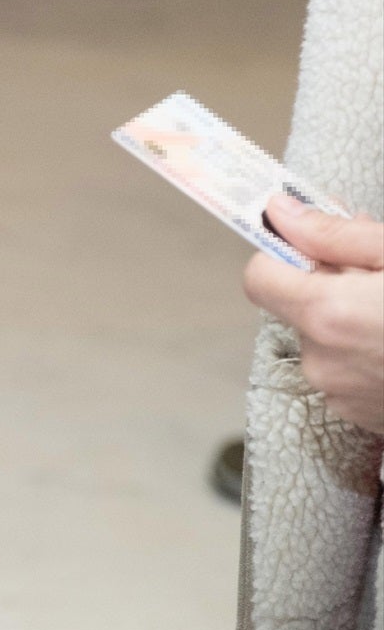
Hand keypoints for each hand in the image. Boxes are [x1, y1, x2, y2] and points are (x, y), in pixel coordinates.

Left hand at [244, 195, 383, 433]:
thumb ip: (337, 234)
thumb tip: (280, 210)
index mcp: (329, 314)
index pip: (260, 276)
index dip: (287, 255)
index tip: (321, 246)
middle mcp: (324, 361)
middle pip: (298, 307)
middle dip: (331, 286)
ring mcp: (344, 396)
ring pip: (326, 340)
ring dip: (354, 322)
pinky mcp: (365, 419)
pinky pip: (348, 372)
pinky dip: (370, 355)